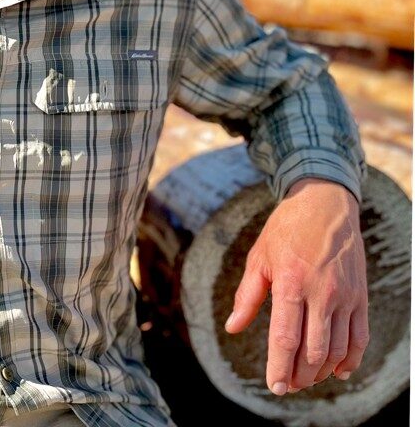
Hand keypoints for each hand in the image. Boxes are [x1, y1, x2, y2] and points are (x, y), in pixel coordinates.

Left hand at [224, 178, 368, 394]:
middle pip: (313, 350)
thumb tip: (232, 327)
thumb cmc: (286, 230)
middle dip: (300, 375)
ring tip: (307, 379)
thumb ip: (247, 296)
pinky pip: (359, 337)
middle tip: (289, 385)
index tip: (275, 387)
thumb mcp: (259, 257)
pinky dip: (351, 359)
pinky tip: (339, 370)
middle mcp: (321, 292)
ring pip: (337, 348)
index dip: (280, 366)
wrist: (325, 205)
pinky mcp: (360, 296)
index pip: (286, 337)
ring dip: (322, 371)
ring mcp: (344, 296)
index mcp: (290, 281)